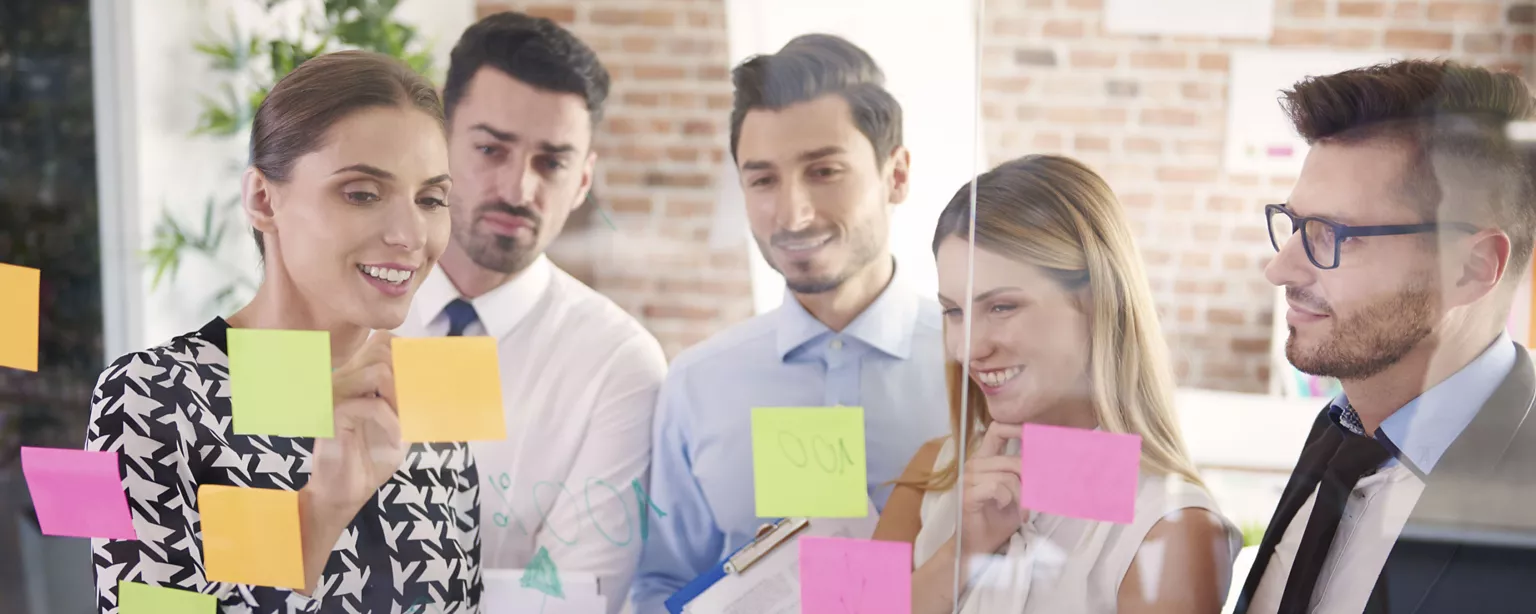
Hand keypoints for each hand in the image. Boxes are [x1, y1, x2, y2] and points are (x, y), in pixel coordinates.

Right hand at [306, 331, 407, 514]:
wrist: (346, 490)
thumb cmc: (372, 455)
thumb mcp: (402, 422)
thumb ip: (412, 397)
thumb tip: (441, 375)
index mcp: (357, 375)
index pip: (384, 342)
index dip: (410, 356)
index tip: (425, 383)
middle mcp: (343, 377)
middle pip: (383, 348)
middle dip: (407, 375)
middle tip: (412, 405)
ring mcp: (335, 392)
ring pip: (379, 371)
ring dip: (401, 398)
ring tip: (403, 423)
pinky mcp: (331, 413)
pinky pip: (372, 405)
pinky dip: (392, 423)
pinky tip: (394, 441)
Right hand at [959, 422, 1024, 560]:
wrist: (980, 546)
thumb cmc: (999, 519)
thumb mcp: (1018, 493)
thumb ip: (1025, 475)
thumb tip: (1050, 461)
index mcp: (985, 460)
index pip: (998, 430)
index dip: (1017, 429)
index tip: (1037, 438)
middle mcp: (974, 465)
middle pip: (1011, 460)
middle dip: (1030, 481)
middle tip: (1034, 498)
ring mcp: (968, 479)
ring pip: (1007, 476)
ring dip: (1020, 496)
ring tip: (1020, 510)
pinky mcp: (967, 495)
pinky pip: (997, 487)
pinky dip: (1007, 499)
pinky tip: (1003, 507)